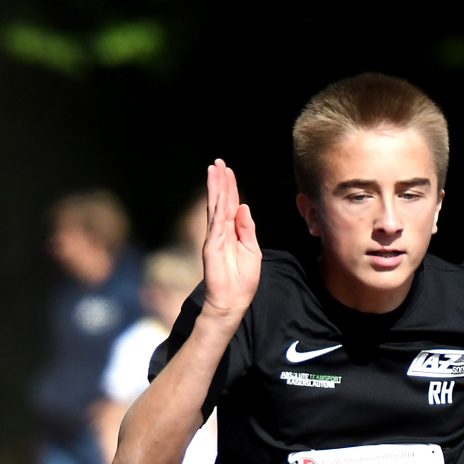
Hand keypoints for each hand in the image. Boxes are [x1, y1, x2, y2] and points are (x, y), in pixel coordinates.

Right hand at [200, 159, 260, 321]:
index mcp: (233, 233)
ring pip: (216, 207)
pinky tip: (218, 191)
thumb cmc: (243, 281)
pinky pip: (216, 221)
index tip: (229, 171)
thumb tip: (243, 207)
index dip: (231, 188)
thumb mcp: (252, 251)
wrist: (233, 301)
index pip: (231, 206)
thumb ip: (247, 229)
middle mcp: (221, 232)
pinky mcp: (212, 245)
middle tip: (219, 162)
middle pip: (221, 201)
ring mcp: (215, 237)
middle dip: (220, 181)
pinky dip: (217, 205)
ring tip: (214, 169)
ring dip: (215, 187)